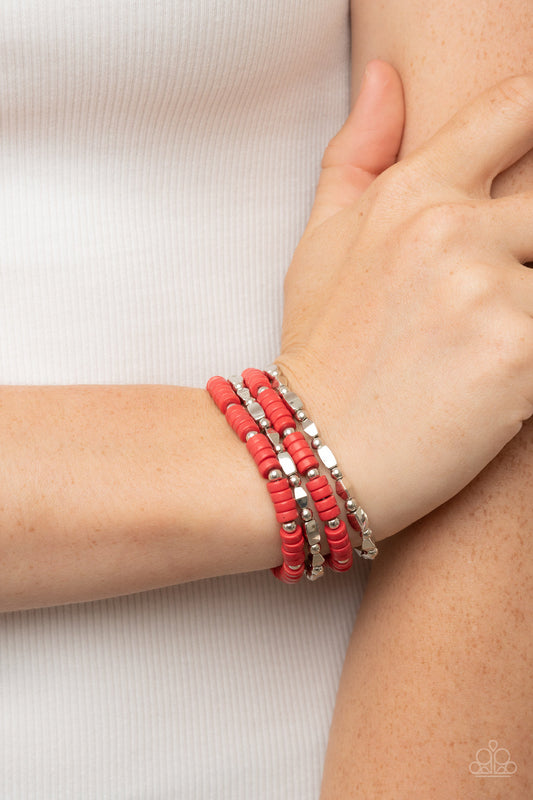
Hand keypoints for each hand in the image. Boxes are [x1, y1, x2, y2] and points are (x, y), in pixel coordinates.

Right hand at [278, 69, 532, 539]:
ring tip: (498, 330)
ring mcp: (488, 290)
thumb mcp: (321, 240)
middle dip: (531, 246)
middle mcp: (452, 229)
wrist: (316, 449)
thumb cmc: (321, 348)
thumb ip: (359, 152)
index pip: (515, 109)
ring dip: (532, 299)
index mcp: (412, 192)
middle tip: (505, 281)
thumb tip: (386, 76)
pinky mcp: (519, 353)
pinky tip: (505, 372)